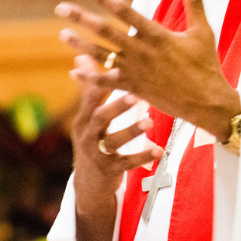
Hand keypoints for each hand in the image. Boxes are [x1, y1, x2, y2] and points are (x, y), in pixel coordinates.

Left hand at [55, 0, 240, 139]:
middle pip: (106, 31)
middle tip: (61, 8)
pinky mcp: (135, 89)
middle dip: (82, 18)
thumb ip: (195, 3)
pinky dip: (89, 77)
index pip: (126, 11)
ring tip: (63, 34)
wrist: (207, 102)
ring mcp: (136, 71)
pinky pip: (106, 83)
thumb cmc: (206, 66)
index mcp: (157, 35)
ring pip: (101, 55)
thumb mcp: (202, 31)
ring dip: (80, 45)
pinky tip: (74, 71)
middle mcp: (142, 52)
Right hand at [67, 59, 161, 240]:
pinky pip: (126, 163)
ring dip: (131, 131)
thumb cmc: (93, 141)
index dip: (103, 82)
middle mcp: (87, 134)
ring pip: (113, 142)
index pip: (91, 96)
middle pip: (99, 118)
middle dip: (116, 106)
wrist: (88, 184)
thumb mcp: (87, 116)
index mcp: (84, 118)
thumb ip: (88, 88)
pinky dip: (143, 157)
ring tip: (149, 122)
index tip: (118, 69)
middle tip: (135, 95)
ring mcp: (97, 154)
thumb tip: (81, 56)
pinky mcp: (109, 171)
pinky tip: (159, 151)